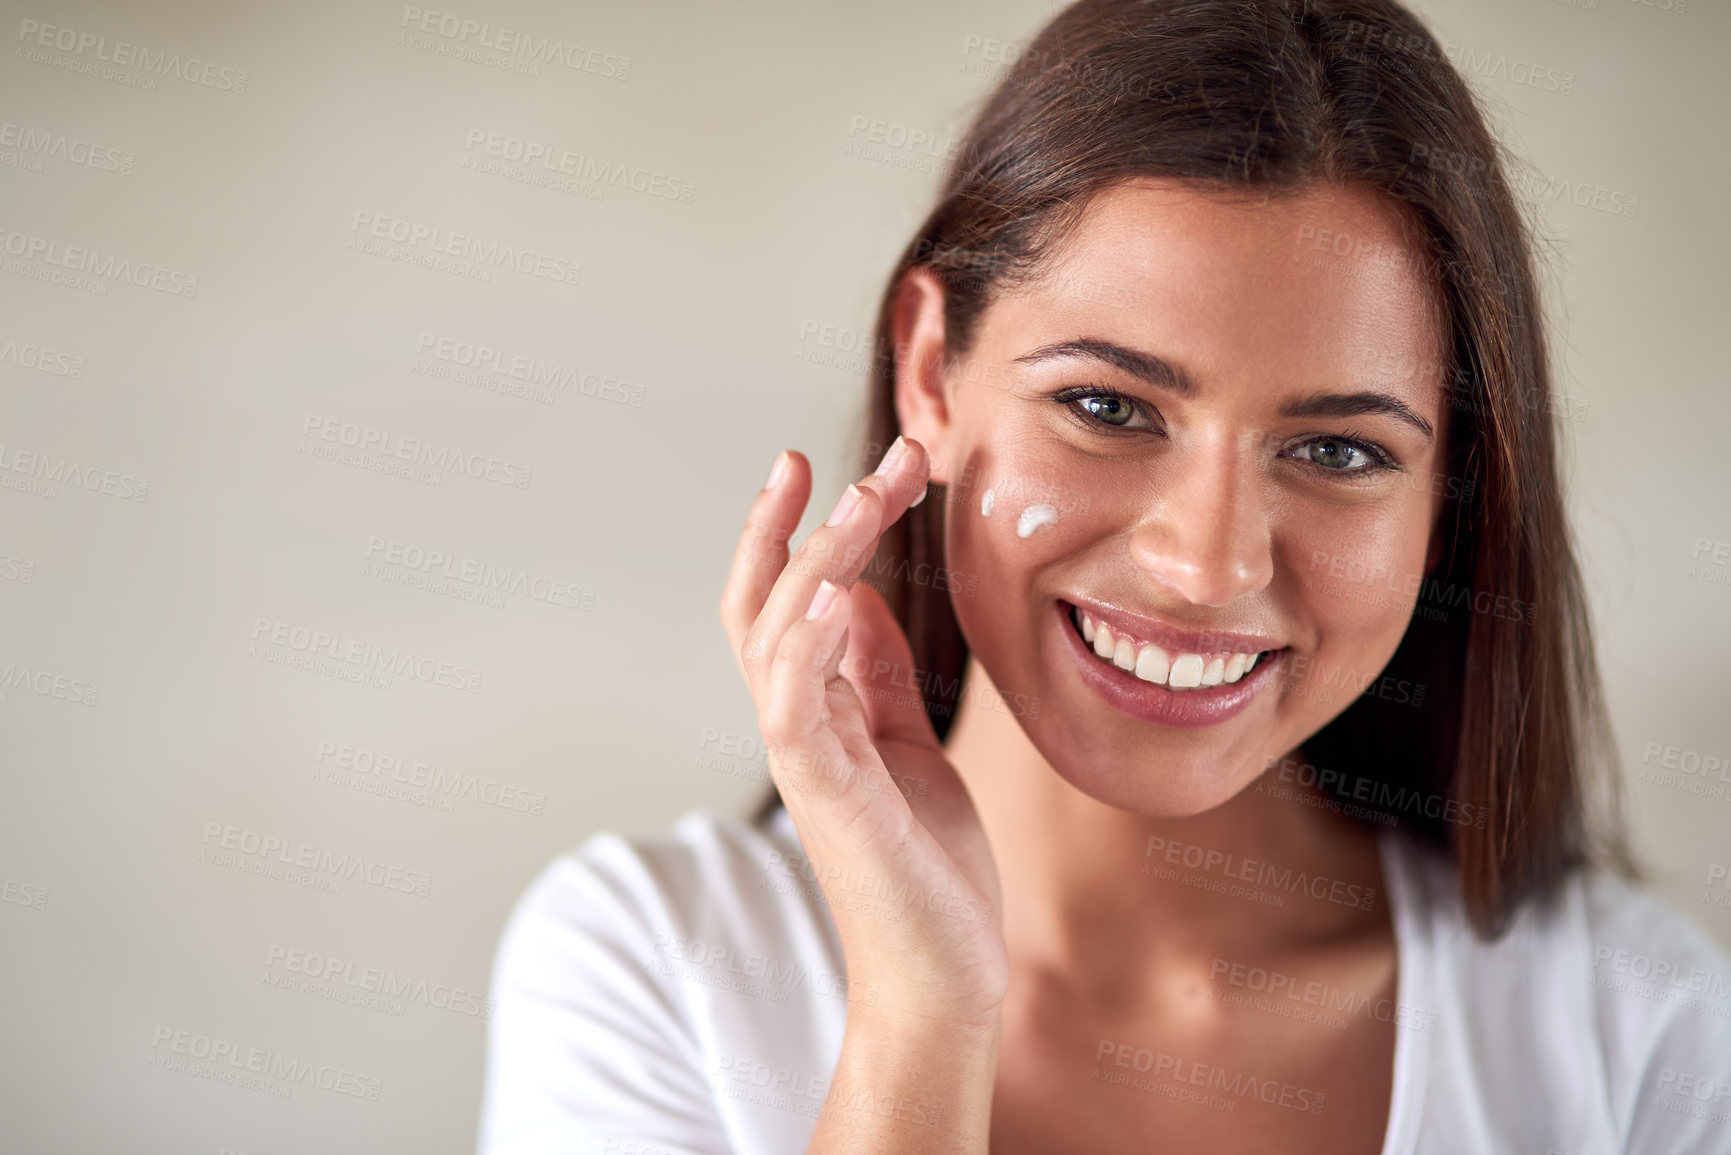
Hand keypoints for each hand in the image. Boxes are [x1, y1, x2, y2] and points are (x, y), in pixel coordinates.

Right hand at [719, 439, 1006, 1028]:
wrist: (941, 973)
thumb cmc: (926, 865)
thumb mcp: (909, 744)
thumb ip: (874, 674)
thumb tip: (857, 597)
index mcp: (819, 708)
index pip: (786, 597)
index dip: (799, 528)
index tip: (840, 464)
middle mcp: (797, 722)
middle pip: (767, 597)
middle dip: (801, 520)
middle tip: (867, 459)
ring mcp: (804, 756)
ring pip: (775, 633)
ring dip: (816, 556)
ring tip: (864, 494)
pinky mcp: (824, 792)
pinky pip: (795, 702)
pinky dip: (807, 639)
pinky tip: (836, 585)